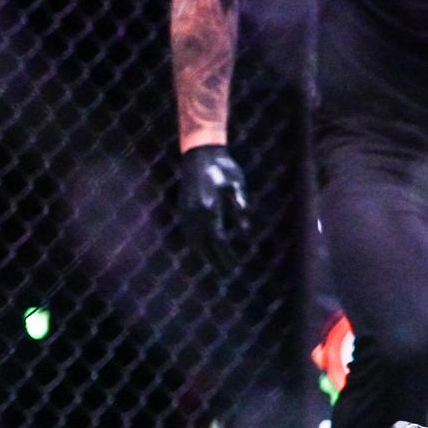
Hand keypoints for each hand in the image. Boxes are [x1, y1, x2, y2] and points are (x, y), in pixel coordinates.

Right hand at [177, 144, 249, 271]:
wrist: (200, 153)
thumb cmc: (222, 168)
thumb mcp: (236, 185)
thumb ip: (239, 206)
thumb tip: (244, 231)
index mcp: (209, 207)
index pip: (218, 239)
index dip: (225, 255)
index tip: (233, 265)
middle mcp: (195, 212)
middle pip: (204, 244)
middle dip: (214, 259)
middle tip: (225, 273)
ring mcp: (186, 210)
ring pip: (192, 239)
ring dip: (202, 254)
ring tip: (213, 265)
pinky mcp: (182, 207)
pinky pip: (187, 231)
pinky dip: (194, 242)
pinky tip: (200, 248)